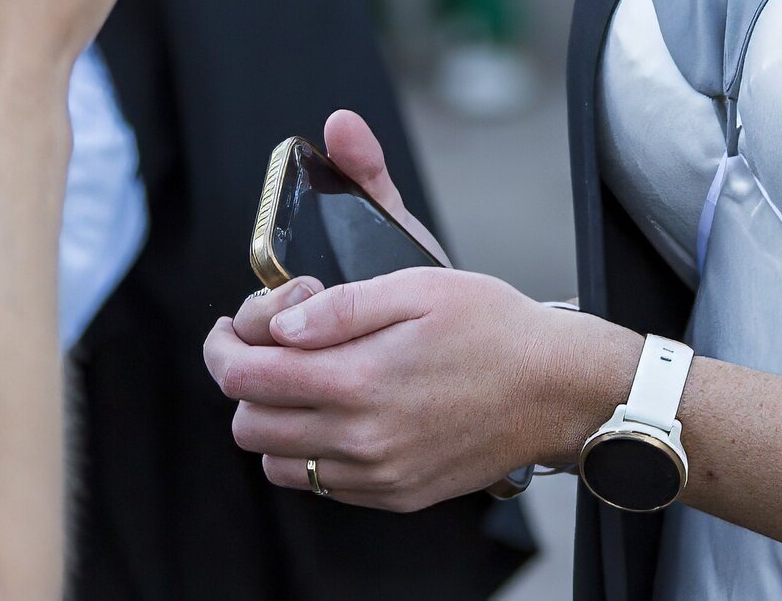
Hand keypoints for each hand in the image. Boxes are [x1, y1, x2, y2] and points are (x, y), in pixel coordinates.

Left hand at [204, 110, 637, 509]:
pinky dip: (314, 452)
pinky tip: (344, 412)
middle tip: (274, 348)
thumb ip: (342, 306)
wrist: (557, 390)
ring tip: (309, 381)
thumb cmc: (496, 330)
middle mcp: (360, 439)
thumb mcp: (420, 286)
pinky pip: (322, 486)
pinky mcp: (395, 495)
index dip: (224, 345)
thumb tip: (281, 325)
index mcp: (358, 380)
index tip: (233, 327)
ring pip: (278, 464)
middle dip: (247, 381)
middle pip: (249, 425)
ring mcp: (377, 475)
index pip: (245, 377)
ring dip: (277, 421)